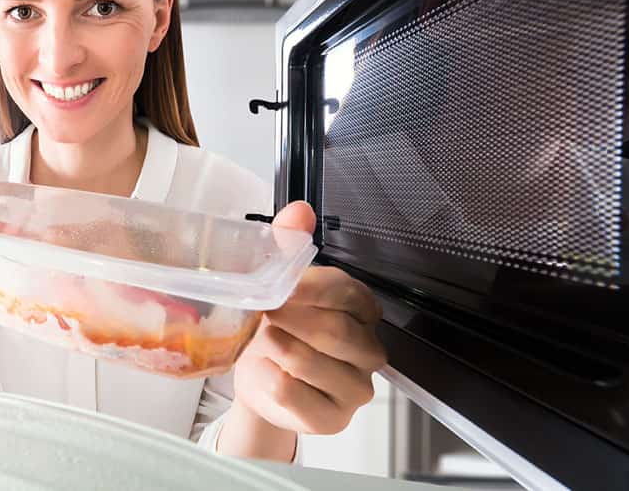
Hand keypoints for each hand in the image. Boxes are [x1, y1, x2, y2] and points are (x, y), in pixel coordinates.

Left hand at [232, 201, 386, 434]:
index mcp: (361, 310)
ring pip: (316, 364)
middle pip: (335, 331)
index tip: (279, 286)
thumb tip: (299, 211)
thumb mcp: (280, 285)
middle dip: (291, 319)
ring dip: (279, 348)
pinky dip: (272, 381)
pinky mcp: (332, 417)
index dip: (310, 288)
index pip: (346, 293)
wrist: (262, 381)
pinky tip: (262, 369)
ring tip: (260, 340)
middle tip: (263, 311)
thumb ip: (290, 244)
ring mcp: (354, 387)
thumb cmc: (277, 330)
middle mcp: (367, 350)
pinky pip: (299, 397)